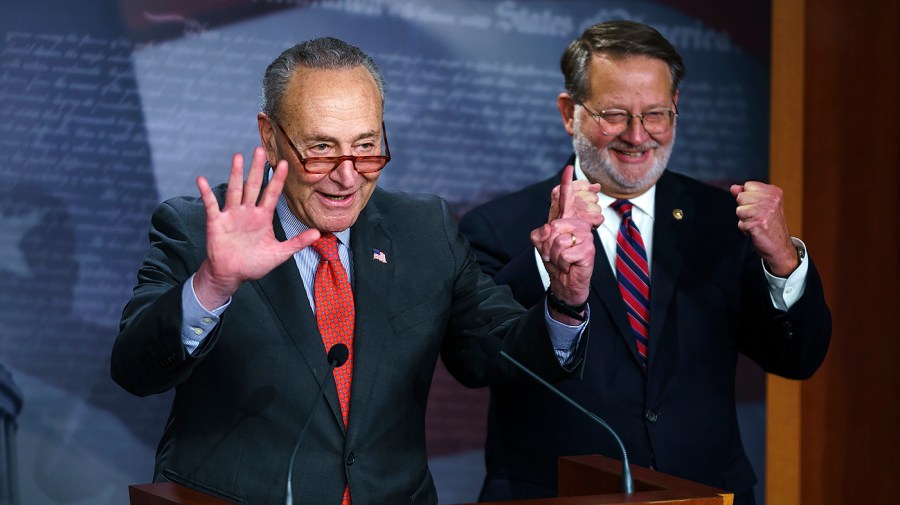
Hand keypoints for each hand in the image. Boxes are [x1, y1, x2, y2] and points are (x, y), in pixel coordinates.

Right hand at [193, 147, 320, 308]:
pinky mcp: (216, 222)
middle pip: (254, 185)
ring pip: (235, 190)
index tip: (285, 163)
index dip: (278, 179)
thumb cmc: (255, 264)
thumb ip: (297, 242)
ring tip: (238, 157)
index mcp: (263, 217)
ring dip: (235, 174)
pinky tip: (201, 180)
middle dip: (257, 168)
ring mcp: (231, 215)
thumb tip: (318, 234)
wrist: (231, 275)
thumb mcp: (280, 254)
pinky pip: (211, 205)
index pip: (272, 193)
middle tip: (260, 149)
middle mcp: (248, 211)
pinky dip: (206, 193)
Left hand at [531, 165, 594, 322]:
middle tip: (554, 253)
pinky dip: (562, 262)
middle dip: (547, 243)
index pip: (565, 199)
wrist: (565, 283)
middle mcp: (577, 225)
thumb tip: (552, 227)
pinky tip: (569, 266)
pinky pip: (566, 253)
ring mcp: (585, 237)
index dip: (566, 184)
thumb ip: (541, 232)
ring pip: (559, 239)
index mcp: (565, 221)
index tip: (568, 168)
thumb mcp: (541, 244)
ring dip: (554, 255)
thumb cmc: (555, 261)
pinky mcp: (588, 251)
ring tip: (562, 260)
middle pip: (554, 224)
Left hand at [730, 181, 797, 276]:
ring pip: (739, 210)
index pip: (748, 185)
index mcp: (774, 192)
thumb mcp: (761, 206)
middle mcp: (772, 200)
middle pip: (741, 197)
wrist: (780, 246)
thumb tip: (733, 187)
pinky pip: (741, 223)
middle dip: (744, 209)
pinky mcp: (759, 223)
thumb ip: (747, 195)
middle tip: (757, 218)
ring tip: (756, 224)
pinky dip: (745, 230)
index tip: (758, 208)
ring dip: (744, 220)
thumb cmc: (770, 226)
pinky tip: (756, 231)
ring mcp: (766, 211)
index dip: (748, 198)